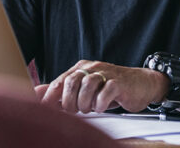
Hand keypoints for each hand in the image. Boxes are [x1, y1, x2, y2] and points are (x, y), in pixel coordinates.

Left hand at [35, 60, 168, 113]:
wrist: (142, 84)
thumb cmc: (112, 88)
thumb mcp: (85, 88)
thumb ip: (62, 90)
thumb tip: (37, 93)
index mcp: (81, 69)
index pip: (60, 80)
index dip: (50, 96)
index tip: (44, 109)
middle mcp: (92, 68)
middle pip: (71, 82)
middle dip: (69, 101)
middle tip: (75, 111)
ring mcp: (106, 73)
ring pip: (88, 85)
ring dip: (85, 102)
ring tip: (89, 109)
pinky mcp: (119, 82)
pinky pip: (106, 91)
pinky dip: (100, 103)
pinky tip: (101, 107)